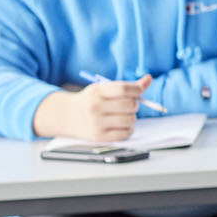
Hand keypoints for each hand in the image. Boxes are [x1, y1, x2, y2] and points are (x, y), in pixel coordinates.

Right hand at [33, 75, 151, 140]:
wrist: (68, 116)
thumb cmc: (91, 100)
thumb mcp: (104, 89)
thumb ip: (128, 86)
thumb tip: (149, 79)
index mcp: (96, 91)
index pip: (124, 89)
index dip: (138, 90)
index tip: (139, 92)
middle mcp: (95, 107)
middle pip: (130, 105)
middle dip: (135, 105)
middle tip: (129, 106)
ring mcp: (97, 123)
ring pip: (131, 120)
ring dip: (132, 118)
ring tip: (124, 116)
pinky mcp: (100, 137)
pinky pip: (126, 134)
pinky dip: (129, 129)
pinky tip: (121, 125)